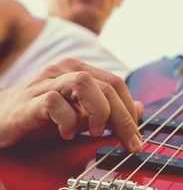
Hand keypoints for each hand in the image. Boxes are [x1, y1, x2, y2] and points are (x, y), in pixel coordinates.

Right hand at [0, 58, 143, 151]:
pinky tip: (66, 134)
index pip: (115, 83)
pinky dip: (67, 122)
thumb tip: (140, 108)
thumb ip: (107, 109)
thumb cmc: (42, 115)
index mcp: (78, 70)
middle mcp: (64, 70)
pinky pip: (55, 103)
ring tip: (93, 132)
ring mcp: (47, 81)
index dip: (130, 109)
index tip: (136, 136)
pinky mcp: (31, 99)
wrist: (2, 115)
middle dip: (124, 117)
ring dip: (98, 112)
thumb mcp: (80, 113)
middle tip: (129, 142)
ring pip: (84, 83)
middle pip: (107, 85)